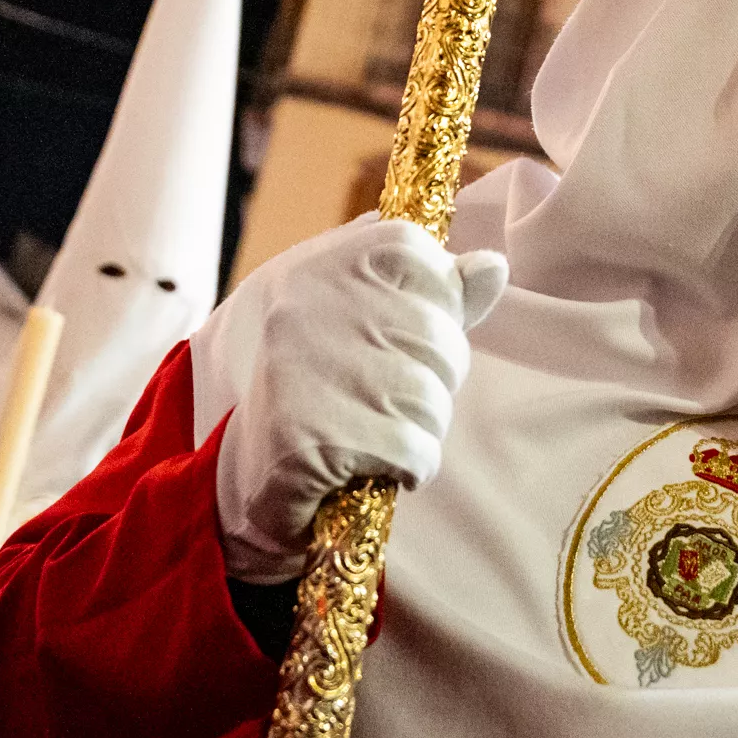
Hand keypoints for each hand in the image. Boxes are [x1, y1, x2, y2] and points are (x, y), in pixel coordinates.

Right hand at [209, 216, 506, 581]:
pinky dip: (408, 468)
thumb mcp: (364, 318)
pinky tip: (373, 465)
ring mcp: (305, 370)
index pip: (424, 260)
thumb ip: (431, 291)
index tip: (400, 340)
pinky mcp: (309, 439)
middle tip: (383, 399)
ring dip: (419, 429)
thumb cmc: (319, 386)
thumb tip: (492, 267)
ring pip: (430, 398)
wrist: (245, 476)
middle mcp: (309, 307)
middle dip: (431, 381)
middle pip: (438, 337)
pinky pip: (413, 450)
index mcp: (322, 265)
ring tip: (374, 432)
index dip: (436, 309)